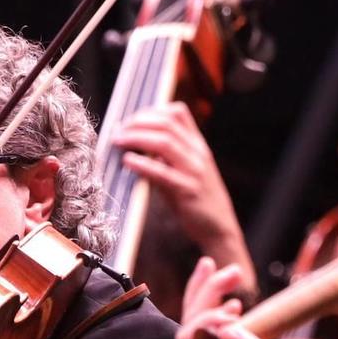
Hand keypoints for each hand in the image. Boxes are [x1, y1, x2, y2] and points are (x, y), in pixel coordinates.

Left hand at [114, 102, 255, 295]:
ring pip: (164, 142)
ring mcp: (195, 171)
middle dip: (137, 123)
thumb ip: (168, 155)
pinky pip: (162, 172)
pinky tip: (127, 162)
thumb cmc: (197, 200)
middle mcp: (198, 153)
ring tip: (118, 142)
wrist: (219, 228)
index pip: (178, 112)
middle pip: (167, 123)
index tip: (131, 120)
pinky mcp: (188, 191)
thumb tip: (137, 143)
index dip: (151, 111)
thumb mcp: (187, 170)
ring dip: (136, 138)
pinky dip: (142, 164)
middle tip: (118, 131)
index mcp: (198, 145)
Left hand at [177, 258, 337, 338]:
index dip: (206, 317)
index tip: (236, 307)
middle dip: (207, 296)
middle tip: (236, 271)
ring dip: (211, 296)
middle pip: (191, 329)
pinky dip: (220, 309)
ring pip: (201, 328)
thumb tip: (224, 332)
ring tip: (233, 273)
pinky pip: (217, 334)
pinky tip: (232, 296)